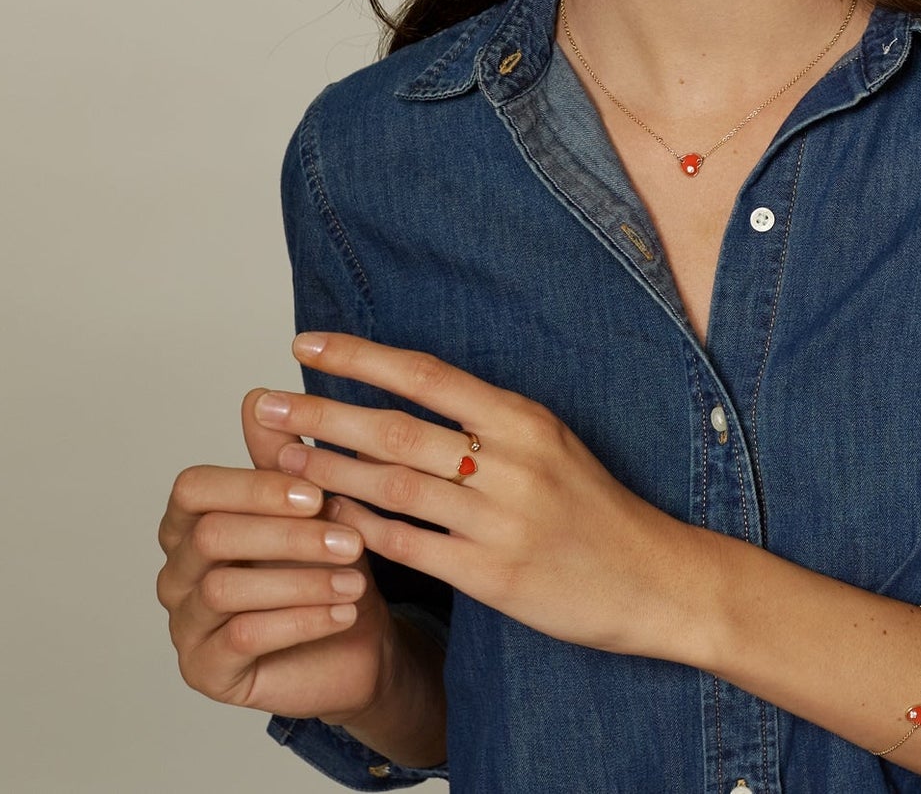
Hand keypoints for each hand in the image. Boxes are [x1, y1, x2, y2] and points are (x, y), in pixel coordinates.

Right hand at [156, 387, 393, 722]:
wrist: (361, 638)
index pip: (194, 488)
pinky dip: (301, 620)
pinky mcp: (204, 671)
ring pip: (225, 590)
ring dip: (301, 580)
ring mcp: (185, 623)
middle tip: (349, 538)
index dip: (253, 487)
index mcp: (194, 518)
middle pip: (209, 537)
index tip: (316, 492)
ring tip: (356, 580)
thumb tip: (259, 395)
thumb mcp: (319, 499)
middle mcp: (177, 568)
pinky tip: (343, 612)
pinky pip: (242, 639)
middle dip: (287, 535)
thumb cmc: (334, 558)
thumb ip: (284, 453)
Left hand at [252, 333, 700, 661]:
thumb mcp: (551, 442)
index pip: (425, 374)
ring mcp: (500, 520)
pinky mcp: (494, 576)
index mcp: (523, 418)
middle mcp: (510, 462)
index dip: (359, 357)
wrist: (654, 576)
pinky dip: (363, 532)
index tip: (306, 343)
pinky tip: (327, 521)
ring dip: (329, 471)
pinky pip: (410, 548)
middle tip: (267, 404)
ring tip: (282, 458)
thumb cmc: (595, 505)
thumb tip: (408, 389)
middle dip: (323, 414)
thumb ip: (487, 419)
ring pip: (393, 487)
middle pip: (396, 429)